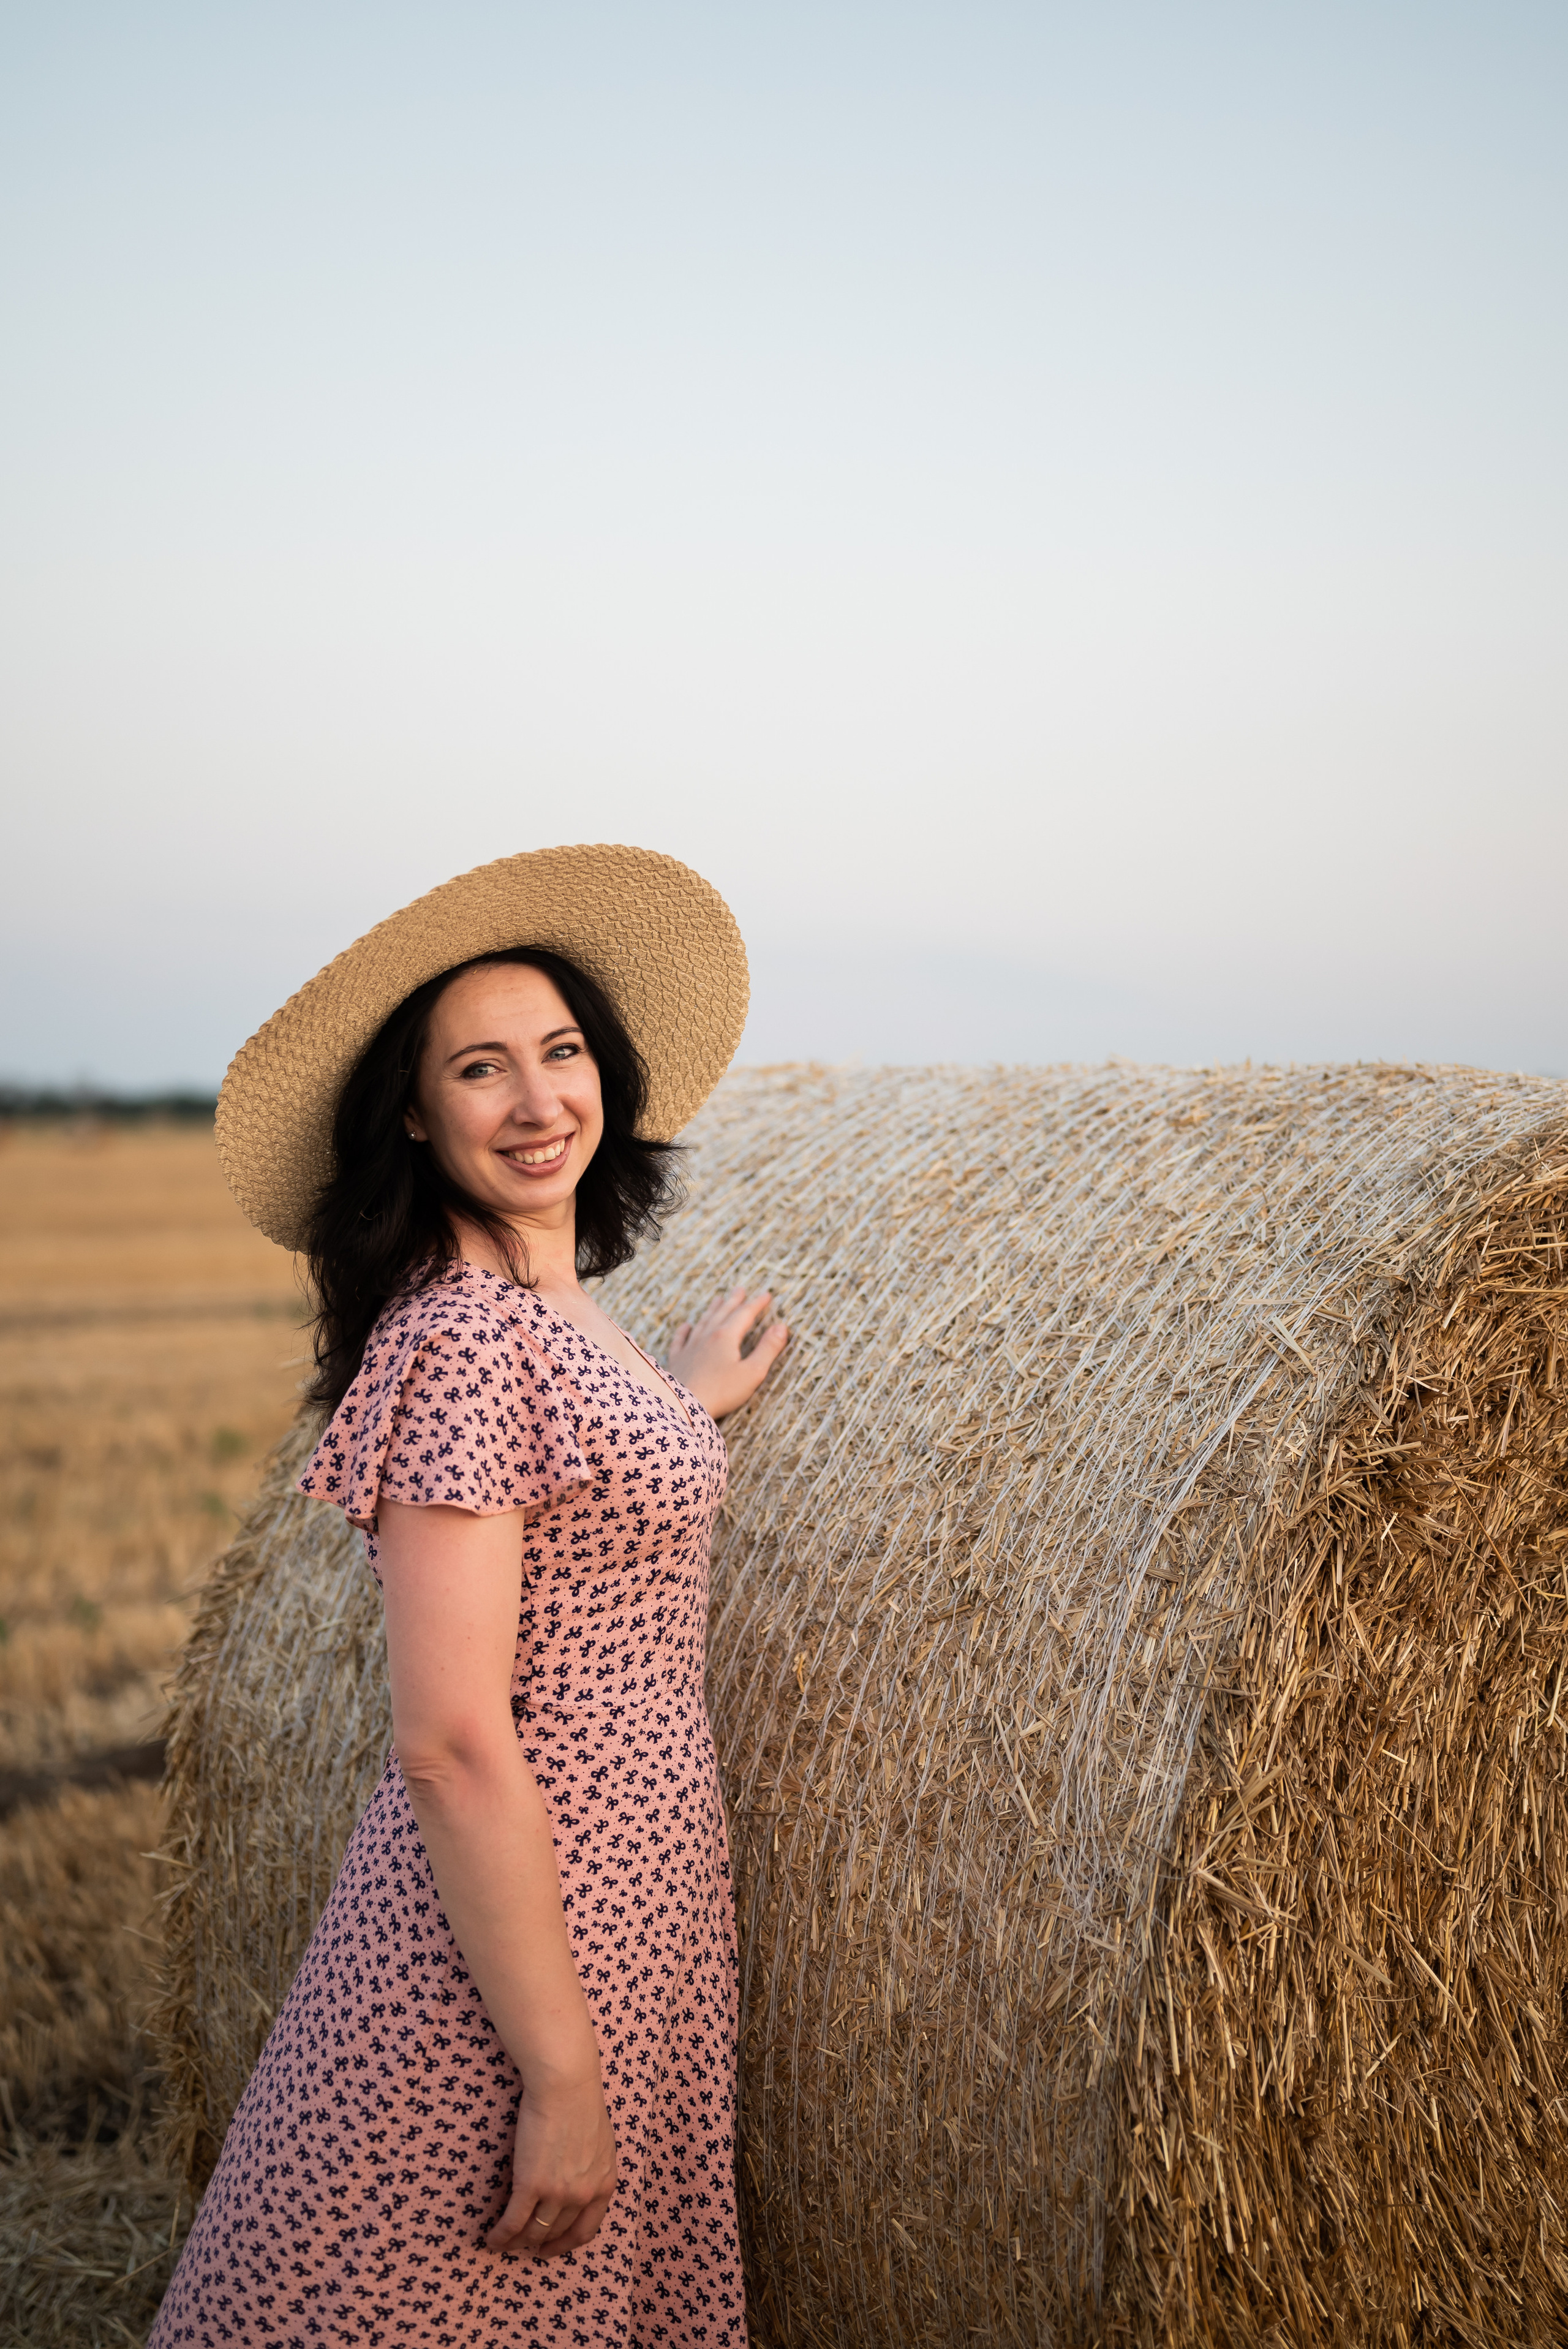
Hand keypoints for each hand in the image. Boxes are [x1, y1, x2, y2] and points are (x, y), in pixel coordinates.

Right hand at [486, 2062, 618, 2258]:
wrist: (565, 2085)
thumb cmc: (582, 2102)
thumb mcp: (601, 2143)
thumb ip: (592, 2169)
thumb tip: (580, 2180)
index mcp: (603, 2184)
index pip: (586, 2230)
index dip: (566, 2244)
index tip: (552, 2249)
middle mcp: (582, 2195)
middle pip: (557, 2232)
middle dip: (540, 2243)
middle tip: (526, 2244)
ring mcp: (556, 2193)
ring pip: (534, 2231)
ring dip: (517, 2242)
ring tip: (505, 2242)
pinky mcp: (530, 2185)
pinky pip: (513, 2222)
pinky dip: (501, 2236)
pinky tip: (492, 2239)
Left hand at [668, 1287, 788, 1419]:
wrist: (684, 1407)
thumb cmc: (722, 1392)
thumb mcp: (753, 1372)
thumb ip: (767, 1349)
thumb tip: (782, 1327)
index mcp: (726, 1337)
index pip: (744, 1314)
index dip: (757, 1304)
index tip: (766, 1295)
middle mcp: (706, 1337)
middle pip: (722, 1313)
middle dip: (734, 1300)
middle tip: (740, 1289)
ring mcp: (689, 1348)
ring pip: (703, 1322)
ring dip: (712, 1310)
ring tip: (717, 1299)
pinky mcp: (677, 1361)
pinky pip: (680, 1340)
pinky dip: (683, 1331)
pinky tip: (685, 1326)